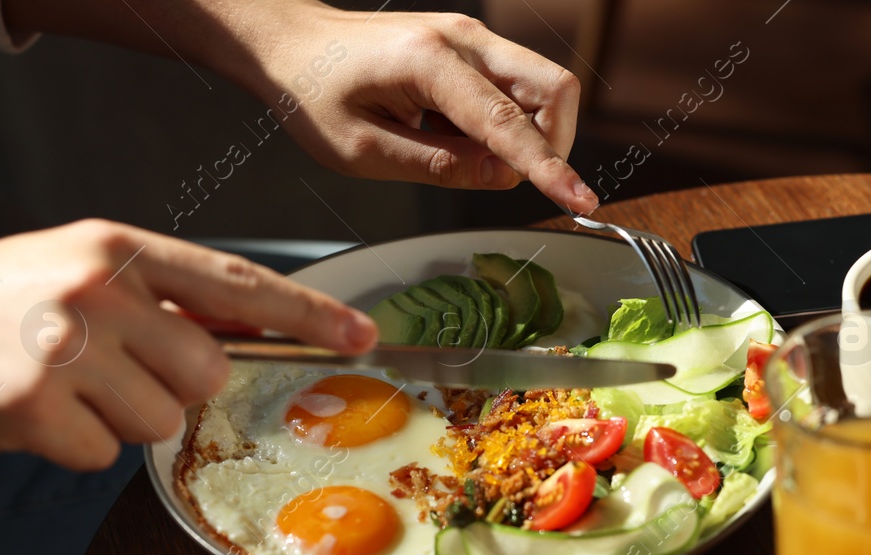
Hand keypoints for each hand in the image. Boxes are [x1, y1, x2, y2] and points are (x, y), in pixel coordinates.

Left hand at [0, 0, 596, 212]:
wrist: (290, 41)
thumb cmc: (314, 92)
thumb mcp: (361, 149)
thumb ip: (436, 166)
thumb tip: (500, 177)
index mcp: (429, 63)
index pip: (509, 123)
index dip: (547, 168)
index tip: (580, 201)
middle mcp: (462, 39)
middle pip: (554, 89)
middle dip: (551, 144)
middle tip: (503, 176)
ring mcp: (472, 38)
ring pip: (545, 88)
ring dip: (530, 134)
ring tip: (464, 154)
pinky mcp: (472, 47)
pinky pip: (519, 88)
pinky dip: (509, 123)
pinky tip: (457, 136)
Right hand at [0, 219, 375, 470]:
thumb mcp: (73, 272)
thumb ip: (154, 298)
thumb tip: (239, 337)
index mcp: (114, 248)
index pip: (235, 283)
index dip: (308, 313)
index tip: (364, 335)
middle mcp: (96, 288)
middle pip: (207, 372)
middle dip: (169, 389)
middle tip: (105, 374)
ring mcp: (64, 345)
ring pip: (159, 422)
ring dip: (115, 421)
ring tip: (56, 389)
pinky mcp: (32, 404)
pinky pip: (101, 456)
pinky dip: (69, 448)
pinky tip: (26, 414)